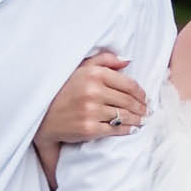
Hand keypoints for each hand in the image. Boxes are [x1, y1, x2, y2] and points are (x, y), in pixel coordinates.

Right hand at [34, 50, 146, 184]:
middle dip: (141, 107)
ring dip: (137, 119)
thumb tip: (127, 61)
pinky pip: (115, 129)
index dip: (141, 93)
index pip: (128, 84)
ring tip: (142, 120)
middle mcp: (93, 91)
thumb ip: (104, 61)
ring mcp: (91, 111)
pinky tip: (131, 128)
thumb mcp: (80, 69)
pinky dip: (127, 129)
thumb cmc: (64, 91)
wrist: (44, 117)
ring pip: (124, 115)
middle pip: (129, 101)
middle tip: (147, 111)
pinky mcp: (89, 128)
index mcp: (94, 74)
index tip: (145, 98)